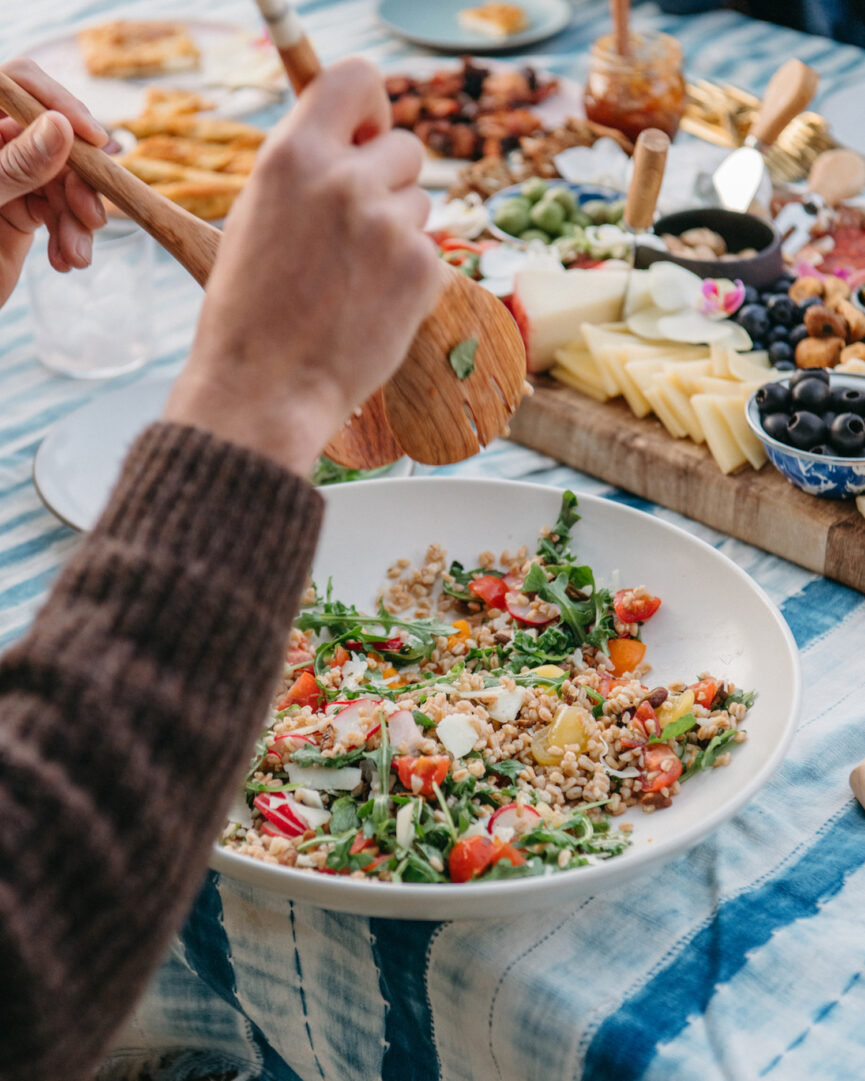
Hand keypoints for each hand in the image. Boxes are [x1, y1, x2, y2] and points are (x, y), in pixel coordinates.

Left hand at [0, 59, 108, 306]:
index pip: (18, 84)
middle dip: (78, 183)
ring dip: (78, 220)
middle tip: (93, 219)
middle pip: (54, 139)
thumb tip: (62, 127)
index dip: (59, 103)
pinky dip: (69, 237)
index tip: (95, 140)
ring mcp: (8, 176)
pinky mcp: (21, 210)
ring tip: (77, 256)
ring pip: (62, 181)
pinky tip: (65, 261)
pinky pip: (59, 212)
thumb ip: (17, 164)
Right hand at [164, 58, 439, 476]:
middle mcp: (344, 180)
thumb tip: (359, 145)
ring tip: (353, 281)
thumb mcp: (258, 215)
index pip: (358, 78)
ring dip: (399, 234)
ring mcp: (388, 226)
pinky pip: (432, 253)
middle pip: (406, 147)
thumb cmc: (250, 310)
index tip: (366, 138)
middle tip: (356, 234)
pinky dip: (412, 279)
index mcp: (291, 155)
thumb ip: (307, 171)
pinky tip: (373, 307)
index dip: (370, 108)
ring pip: (421, 204)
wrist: (264, 389)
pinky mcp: (420, 271)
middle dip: (389, 183)